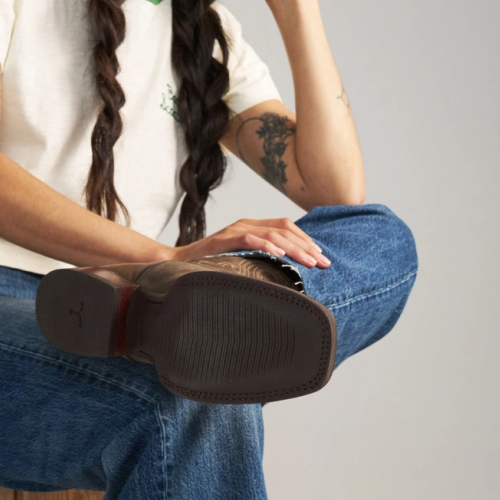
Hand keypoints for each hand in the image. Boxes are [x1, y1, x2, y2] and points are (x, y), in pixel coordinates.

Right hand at [171, 217, 329, 267]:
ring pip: (273, 234)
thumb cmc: (208, 266)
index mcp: (251, 227)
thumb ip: (257, 260)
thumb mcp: (239, 261)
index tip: (321, 256)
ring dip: (295, 249)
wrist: (176, 264)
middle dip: (307, 246)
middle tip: (324, 263)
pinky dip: (268, 246)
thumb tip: (283, 274)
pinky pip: (250, 240)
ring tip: (309, 262)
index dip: (305, 240)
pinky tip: (282, 256)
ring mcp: (234, 230)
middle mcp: (245, 224)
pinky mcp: (223, 240)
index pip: (285, 227)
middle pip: (284, 229)